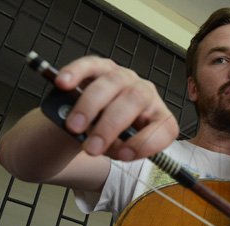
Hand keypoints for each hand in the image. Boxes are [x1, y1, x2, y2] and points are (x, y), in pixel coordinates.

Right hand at [55, 56, 178, 160]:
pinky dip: (76, 73)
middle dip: (110, 126)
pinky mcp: (102, 66)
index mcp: (158, 118)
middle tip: (92, 146)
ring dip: (90, 106)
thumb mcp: (117, 149)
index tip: (123, 155)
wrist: (93, 122)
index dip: (146, 143)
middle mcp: (146, 93)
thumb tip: (98, 144)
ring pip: (111, 83)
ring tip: (74, 127)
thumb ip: (114, 148)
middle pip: (135, 100)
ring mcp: (125, 77)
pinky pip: (91, 65)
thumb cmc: (111, 137)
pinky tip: (63, 85)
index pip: (165, 128)